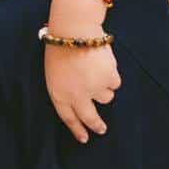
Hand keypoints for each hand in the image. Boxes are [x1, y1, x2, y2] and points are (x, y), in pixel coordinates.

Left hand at [44, 0, 119, 142]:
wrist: (74, 29)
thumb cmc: (61, 48)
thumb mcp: (54, 73)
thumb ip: (66, 90)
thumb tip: (81, 103)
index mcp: (58, 93)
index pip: (68, 118)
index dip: (77, 129)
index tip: (84, 138)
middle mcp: (77, 95)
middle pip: (90, 118)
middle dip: (96, 126)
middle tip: (101, 129)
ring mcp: (94, 89)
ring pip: (106, 98)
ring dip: (103, 89)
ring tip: (95, 71)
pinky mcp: (109, 79)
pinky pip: (114, 84)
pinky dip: (111, 76)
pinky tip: (102, 63)